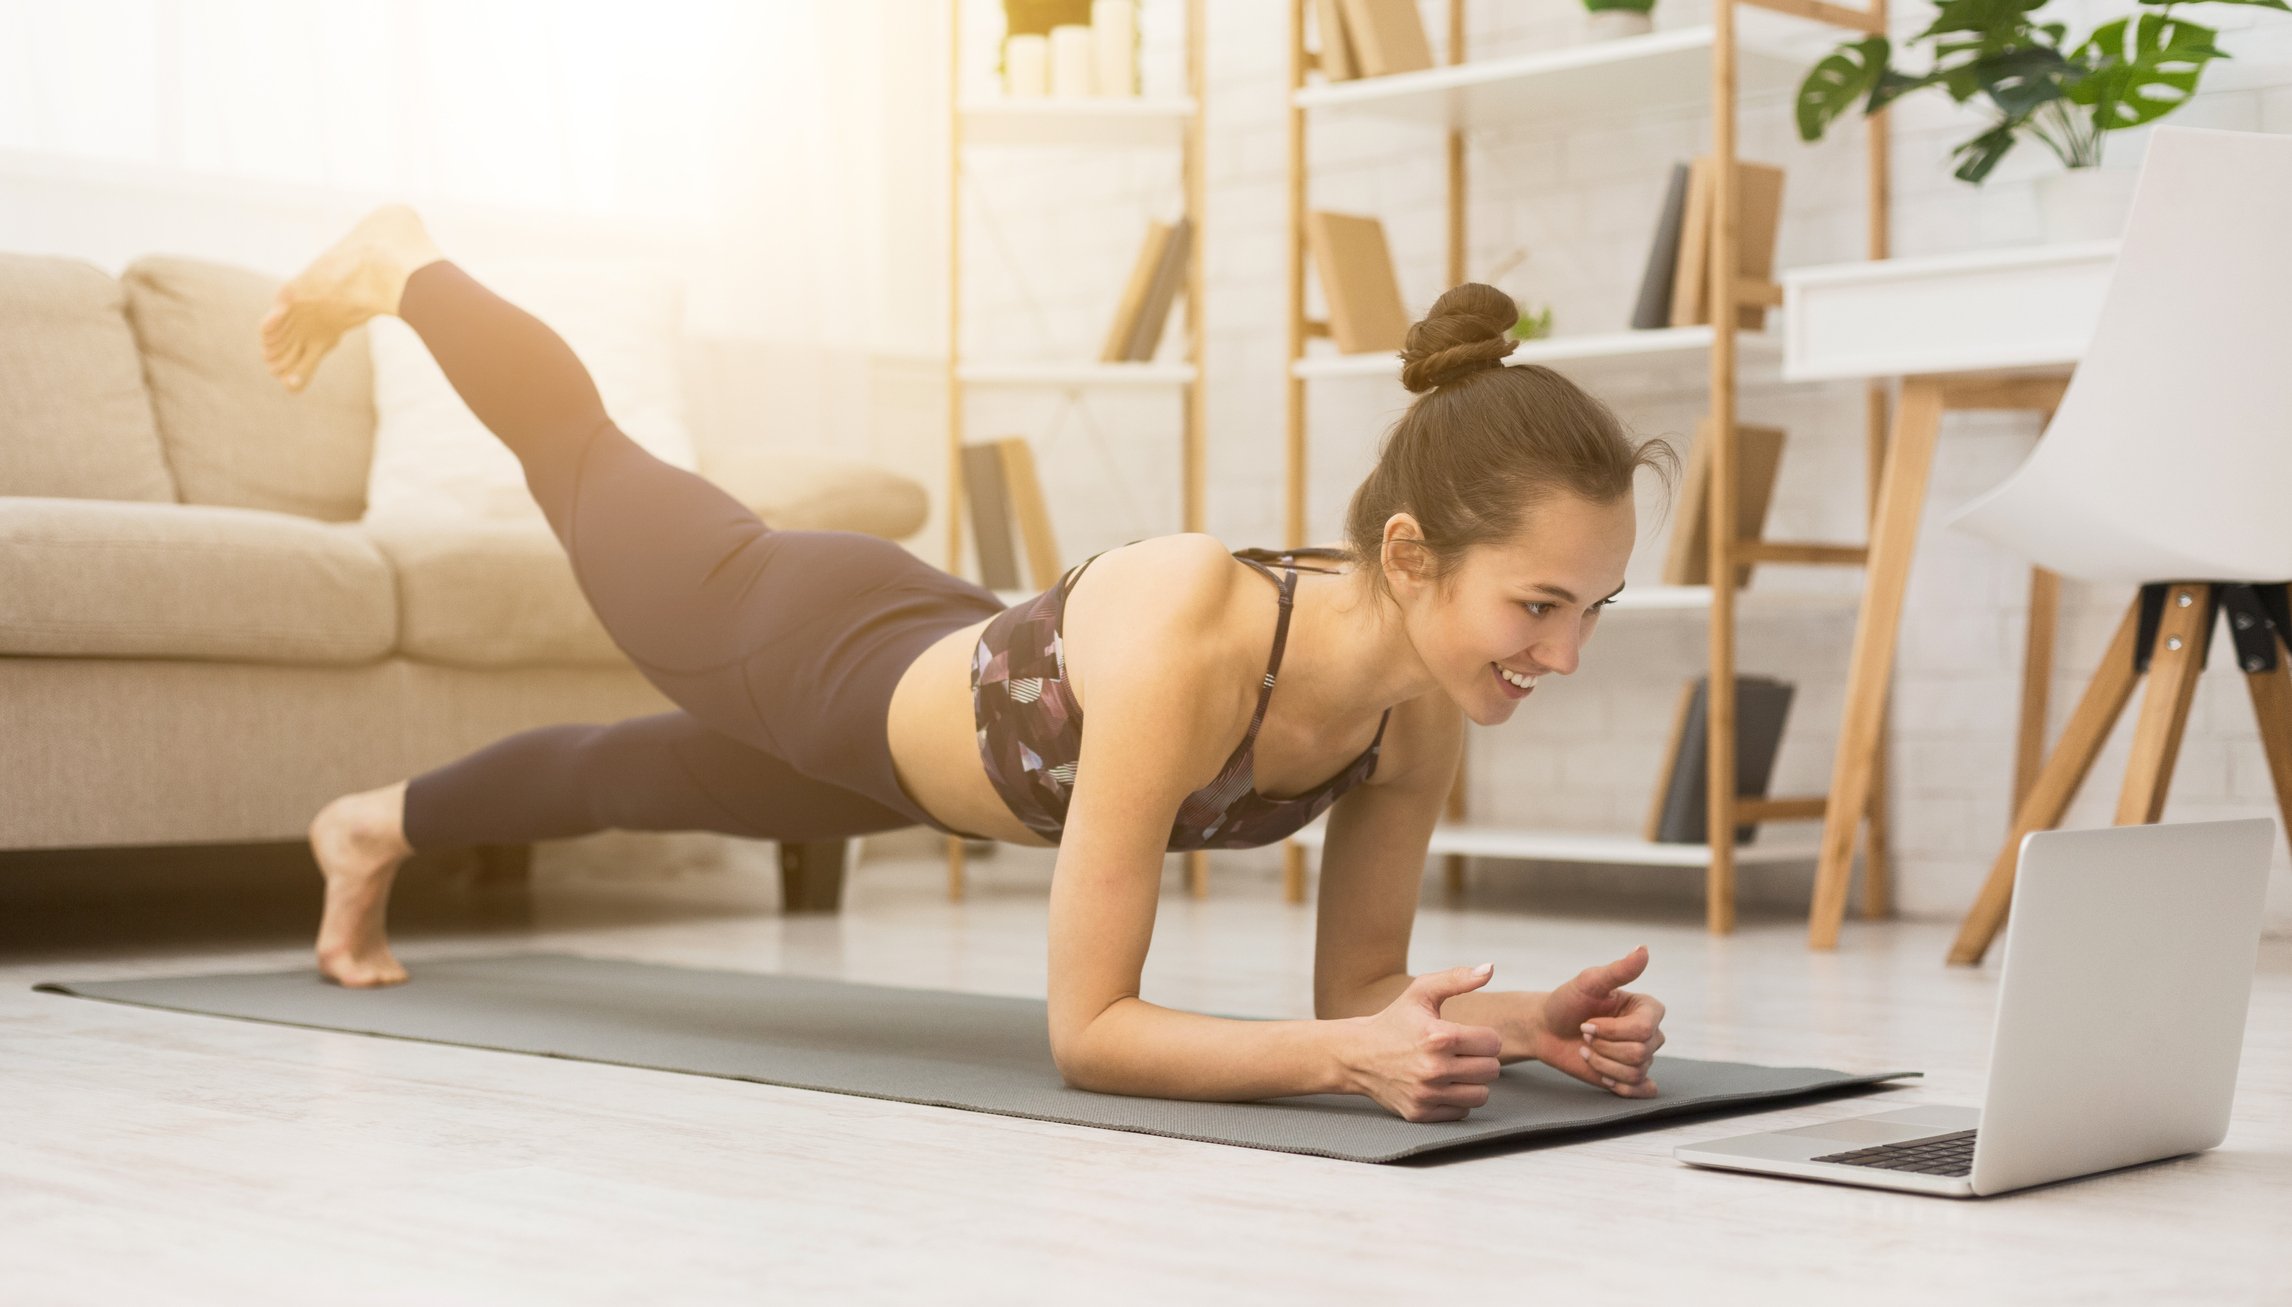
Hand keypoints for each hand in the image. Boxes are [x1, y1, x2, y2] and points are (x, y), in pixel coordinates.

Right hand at [1339, 964, 1505, 1121]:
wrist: (1356, 1055)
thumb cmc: (1394, 1022)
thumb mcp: (1421, 992)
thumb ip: (1457, 978)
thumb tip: (1490, 968)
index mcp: (1439, 1037)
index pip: (1493, 1043)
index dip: (1485, 1037)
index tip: (1470, 1036)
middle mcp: (1433, 1068)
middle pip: (1491, 1070)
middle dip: (1482, 1059)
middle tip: (1464, 1053)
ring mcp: (1426, 1094)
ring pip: (1481, 1095)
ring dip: (1473, 1082)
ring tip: (1457, 1070)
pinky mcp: (1420, 1113)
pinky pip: (1462, 1112)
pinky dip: (1457, 1100)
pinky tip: (1443, 1085)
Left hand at [1533, 945, 1666, 1097]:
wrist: (1547, 1028)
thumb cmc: (1567, 1002)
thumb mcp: (1589, 982)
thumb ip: (1618, 970)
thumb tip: (1643, 949)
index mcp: (1647, 1008)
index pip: (1644, 1029)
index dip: (1611, 1030)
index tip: (1587, 1022)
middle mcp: (1650, 1033)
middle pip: (1639, 1053)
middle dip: (1602, 1047)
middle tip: (1584, 1036)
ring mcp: (1641, 1056)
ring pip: (1634, 1072)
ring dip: (1601, 1064)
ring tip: (1586, 1051)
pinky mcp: (1631, 1077)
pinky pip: (1640, 1090)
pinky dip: (1620, 1086)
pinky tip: (1603, 1076)